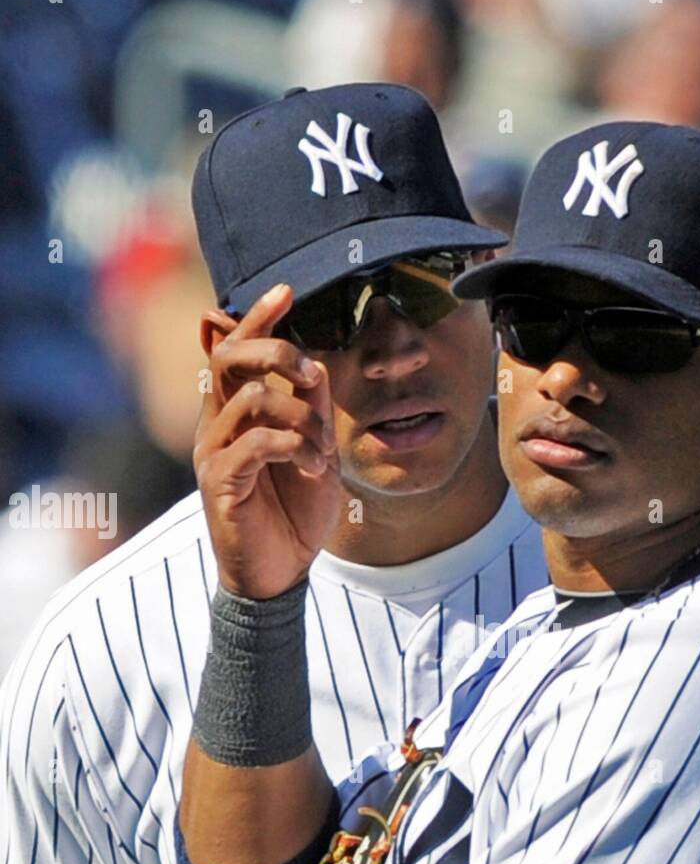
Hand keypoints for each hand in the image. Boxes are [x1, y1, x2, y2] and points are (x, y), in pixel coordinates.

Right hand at [194, 283, 342, 599]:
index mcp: (236, 412)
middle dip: (278, 351)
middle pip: (230, 357)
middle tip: (313, 375)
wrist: (280, 573)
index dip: (257, 315)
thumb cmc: (294, 512)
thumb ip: (309, 408)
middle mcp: (217, 424)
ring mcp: (214, 452)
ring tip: (321, 450)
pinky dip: (294, 447)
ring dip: (302, 417)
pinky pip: (256, 442)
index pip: (234, 347)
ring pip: (253, 397)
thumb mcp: (313, 450)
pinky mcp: (221, 482)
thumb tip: (315, 363)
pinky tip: (311, 468)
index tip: (287, 289)